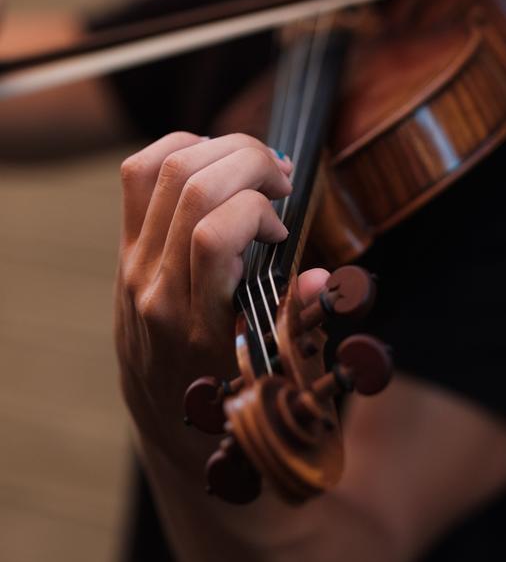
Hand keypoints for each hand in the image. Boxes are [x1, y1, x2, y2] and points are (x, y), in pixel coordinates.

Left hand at [115, 131, 326, 456]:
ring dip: (220, 148)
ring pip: (164, 170)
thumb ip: (298, 320)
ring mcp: (135, 264)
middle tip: (281, 177)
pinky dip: (180, 148)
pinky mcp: (126, 250)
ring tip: (255, 163)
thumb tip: (323, 278)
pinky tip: (215, 159)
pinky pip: (139, 175)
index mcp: (199, 323)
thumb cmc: (224, 392)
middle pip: (192, 186)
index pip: (214, 235)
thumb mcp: (270, 369)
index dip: (259, 212)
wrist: (166, 413)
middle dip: (249, 160)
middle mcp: (158, 287)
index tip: (281, 229)